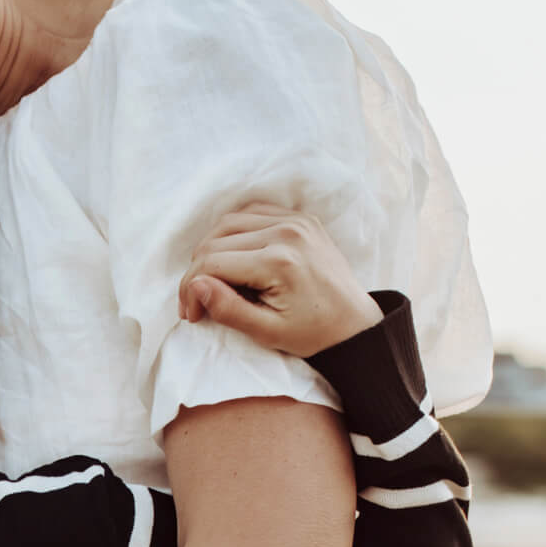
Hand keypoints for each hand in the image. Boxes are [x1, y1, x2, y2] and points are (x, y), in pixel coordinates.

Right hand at [177, 203, 382, 357]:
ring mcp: (295, 220)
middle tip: (196, 302)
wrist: (354, 324)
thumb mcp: (267, 331)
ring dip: (212, 249)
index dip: (190, 289)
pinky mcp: (300, 218)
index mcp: (279, 260)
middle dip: (197, 272)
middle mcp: (286, 231)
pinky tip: (233, 256)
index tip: (192, 315)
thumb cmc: (313, 334)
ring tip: (212, 280)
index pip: (212, 262)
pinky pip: (252, 213)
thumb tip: (195, 286)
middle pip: (215, 240)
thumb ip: (228, 309)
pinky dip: (235, 232)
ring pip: (229, 222)